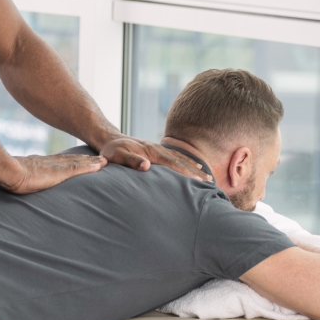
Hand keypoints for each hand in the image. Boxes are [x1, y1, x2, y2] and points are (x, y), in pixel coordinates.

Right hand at [0, 153, 107, 193]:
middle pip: (72, 159)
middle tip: (99, 158)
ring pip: (79, 163)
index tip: (81, 159)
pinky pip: (79, 168)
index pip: (60, 161)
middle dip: (86, 159)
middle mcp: (50, 162)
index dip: (72, 160)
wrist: (8, 171)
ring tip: (104, 161)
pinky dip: (91, 167)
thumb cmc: (7, 176)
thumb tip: (14, 186)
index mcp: (40, 164)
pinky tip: (100, 166)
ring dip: (92, 162)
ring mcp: (56, 166)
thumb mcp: (15, 178)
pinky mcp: (60, 172)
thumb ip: (20, 180)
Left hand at [97, 136, 212, 181]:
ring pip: (180, 158)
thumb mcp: (117, 156)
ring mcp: (158, 149)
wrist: (109, 138)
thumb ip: (130, 160)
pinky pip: (176, 156)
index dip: (186, 172)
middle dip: (195, 171)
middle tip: (210, 181)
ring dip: (194, 167)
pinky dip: (187, 161)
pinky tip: (194, 165)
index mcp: (151, 152)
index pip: (173, 163)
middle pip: (181, 160)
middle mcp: (158, 149)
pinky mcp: (157, 151)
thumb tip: (146, 166)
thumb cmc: (111, 150)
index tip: (198, 180)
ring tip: (208, 176)